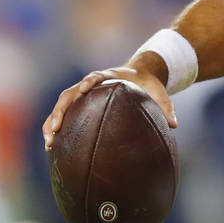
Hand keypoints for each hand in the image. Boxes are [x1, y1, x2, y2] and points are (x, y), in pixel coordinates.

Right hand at [42, 64, 175, 151]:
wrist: (139, 74)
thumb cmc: (148, 84)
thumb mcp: (159, 92)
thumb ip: (166, 106)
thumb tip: (174, 125)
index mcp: (108, 77)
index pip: (95, 77)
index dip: (88, 82)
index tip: (84, 88)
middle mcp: (90, 84)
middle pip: (69, 94)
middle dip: (60, 110)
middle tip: (55, 128)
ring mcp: (82, 94)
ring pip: (62, 106)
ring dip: (53, 123)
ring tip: (49, 144)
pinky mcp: (80, 104)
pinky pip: (65, 115)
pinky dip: (56, 128)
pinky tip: (52, 148)